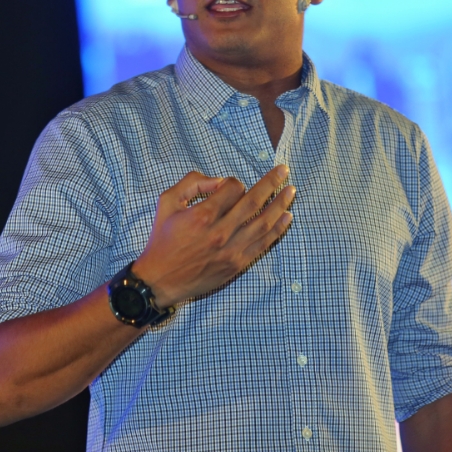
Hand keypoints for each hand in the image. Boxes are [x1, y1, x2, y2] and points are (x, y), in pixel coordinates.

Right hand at [133, 166, 294, 307]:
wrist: (160, 280)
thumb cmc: (162, 240)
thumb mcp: (166, 203)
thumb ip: (191, 183)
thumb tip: (218, 180)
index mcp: (202, 215)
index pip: (232, 189)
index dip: (234, 182)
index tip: (231, 185)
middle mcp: (220, 233)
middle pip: (253, 203)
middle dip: (271, 184)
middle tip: (284, 170)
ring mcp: (231, 251)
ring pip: (263, 224)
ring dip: (280, 205)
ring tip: (291, 191)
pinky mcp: (236, 265)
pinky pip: (262, 244)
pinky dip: (277, 230)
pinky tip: (287, 217)